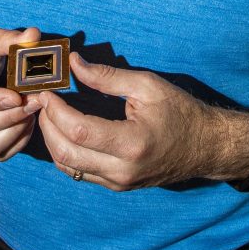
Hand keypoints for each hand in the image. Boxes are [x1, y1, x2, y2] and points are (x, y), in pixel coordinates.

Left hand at [38, 54, 248, 190]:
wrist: (206, 147)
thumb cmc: (180, 111)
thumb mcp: (147, 85)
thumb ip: (106, 76)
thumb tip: (72, 63)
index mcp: (132, 143)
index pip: (79, 130)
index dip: (56, 110)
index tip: (48, 90)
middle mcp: (122, 170)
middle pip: (65, 152)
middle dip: (46, 124)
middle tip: (42, 100)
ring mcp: (118, 183)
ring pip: (67, 166)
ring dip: (51, 139)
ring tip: (49, 112)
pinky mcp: (116, 186)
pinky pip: (78, 172)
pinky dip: (64, 151)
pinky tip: (63, 130)